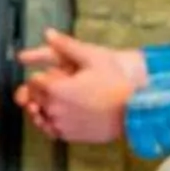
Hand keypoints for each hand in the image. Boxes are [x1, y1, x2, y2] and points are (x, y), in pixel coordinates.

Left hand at [13, 27, 146, 146]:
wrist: (137, 110)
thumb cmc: (116, 83)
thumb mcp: (93, 57)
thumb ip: (66, 45)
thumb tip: (48, 33)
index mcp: (55, 89)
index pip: (32, 82)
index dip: (41, 77)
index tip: (52, 76)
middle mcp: (54, 109)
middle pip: (34, 99)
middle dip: (40, 92)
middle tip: (57, 88)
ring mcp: (61, 125)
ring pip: (40, 116)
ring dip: (44, 108)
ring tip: (61, 102)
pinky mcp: (70, 137)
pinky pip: (51, 130)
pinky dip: (52, 123)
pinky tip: (65, 115)